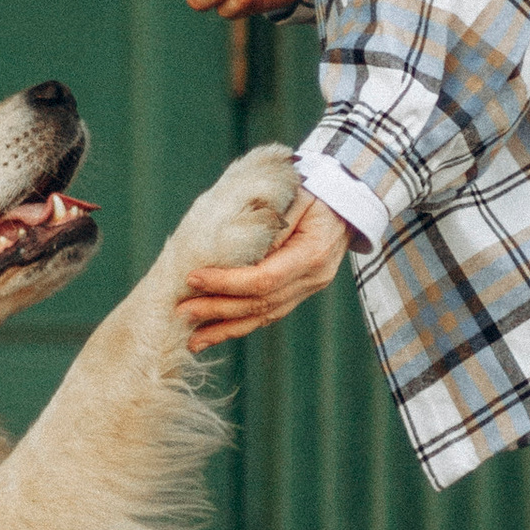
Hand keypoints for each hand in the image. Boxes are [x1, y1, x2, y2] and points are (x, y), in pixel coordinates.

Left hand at [180, 187, 350, 349]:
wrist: (347, 199)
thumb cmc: (316, 189)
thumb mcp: (294, 194)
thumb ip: (267, 221)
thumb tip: (228, 250)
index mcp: (312, 254)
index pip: (264, 279)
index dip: (227, 283)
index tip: (193, 278)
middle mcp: (313, 278)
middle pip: (261, 303)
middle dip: (218, 310)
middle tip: (181, 312)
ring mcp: (309, 288)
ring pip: (264, 316)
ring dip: (226, 328)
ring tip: (192, 340)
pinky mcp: (300, 291)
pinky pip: (269, 313)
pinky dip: (241, 323)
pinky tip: (216, 332)